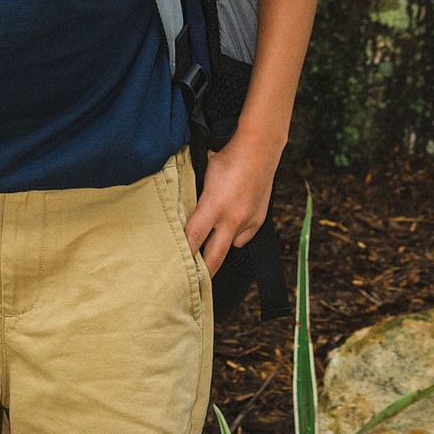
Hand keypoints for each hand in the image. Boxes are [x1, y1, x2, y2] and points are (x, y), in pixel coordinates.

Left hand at [183, 130, 280, 276]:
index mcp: (213, 206)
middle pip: (214, 258)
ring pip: (229, 248)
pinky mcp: (258, 221)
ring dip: (218, 248)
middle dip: (202, 273)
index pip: (193, 238)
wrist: (260, 149)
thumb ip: (193, 193)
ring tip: (208, 244)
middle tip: (189, 283)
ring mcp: (247, 222)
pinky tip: (229, 224)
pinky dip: (235, 236)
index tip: (173, 267)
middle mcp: (231, 219)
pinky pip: (243, 238)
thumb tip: (180, 204)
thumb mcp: (203, 172)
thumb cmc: (227, 156)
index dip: (182, 255)